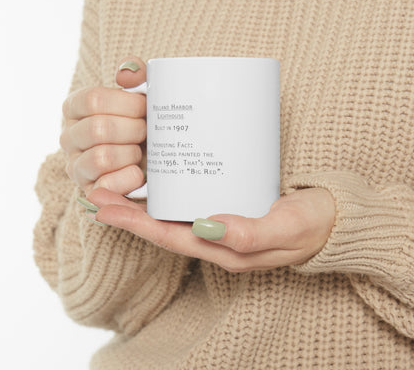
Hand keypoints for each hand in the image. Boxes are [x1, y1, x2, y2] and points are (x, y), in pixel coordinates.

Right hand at [60, 57, 146, 195]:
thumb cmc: (142, 122)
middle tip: (147, 131)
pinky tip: (139, 172)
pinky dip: (129, 178)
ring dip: (131, 154)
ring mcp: (76, 166)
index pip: (93, 100)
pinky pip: (106, 186)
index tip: (145, 107)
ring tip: (140, 151)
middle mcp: (69, 136)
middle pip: (99, 129)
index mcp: (75, 108)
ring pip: (102, 158)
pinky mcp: (89, 191)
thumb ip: (136, 75)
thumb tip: (127, 74)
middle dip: (133, 130)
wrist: (149, 158)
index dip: (127, 104)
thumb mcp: (141, 95)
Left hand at [86, 187, 334, 271]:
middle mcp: (217, 240)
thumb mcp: (286, 228)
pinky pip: (190, 204)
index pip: (169, 237)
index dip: (134, 224)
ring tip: (116, 185)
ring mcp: (222, 226)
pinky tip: (160, 179)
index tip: (103, 207)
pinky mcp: (230, 208)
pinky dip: (168, 195)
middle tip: (97, 192)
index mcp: (225, 250)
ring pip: (173, 217)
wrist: (333, 219)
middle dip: (127, 213)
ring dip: (142, 204)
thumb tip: (207, 227)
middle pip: (163, 228)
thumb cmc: (312, 225)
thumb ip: (249, 233)